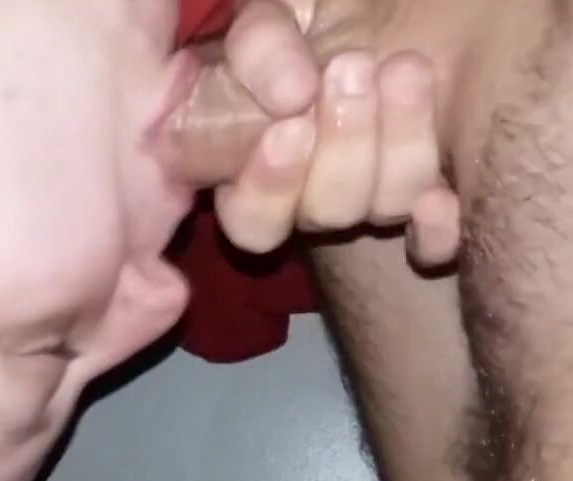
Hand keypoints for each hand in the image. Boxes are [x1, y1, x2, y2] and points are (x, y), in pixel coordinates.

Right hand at [167, 0, 459, 266]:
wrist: (401, 11)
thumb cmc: (326, 14)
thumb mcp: (279, 15)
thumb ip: (260, 47)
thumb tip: (289, 96)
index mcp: (256, 164)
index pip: (249, 219)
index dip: (267, 187)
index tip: (290, 123)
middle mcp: (311, 197)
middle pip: (321, 213)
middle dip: (343, 146)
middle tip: (354, 67)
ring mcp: (372, 202)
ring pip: (380, 211)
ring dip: (397, 148)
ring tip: (406, 69)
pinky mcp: (428, 207)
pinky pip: (430, 248)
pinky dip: (435, 229)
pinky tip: (441, 197)